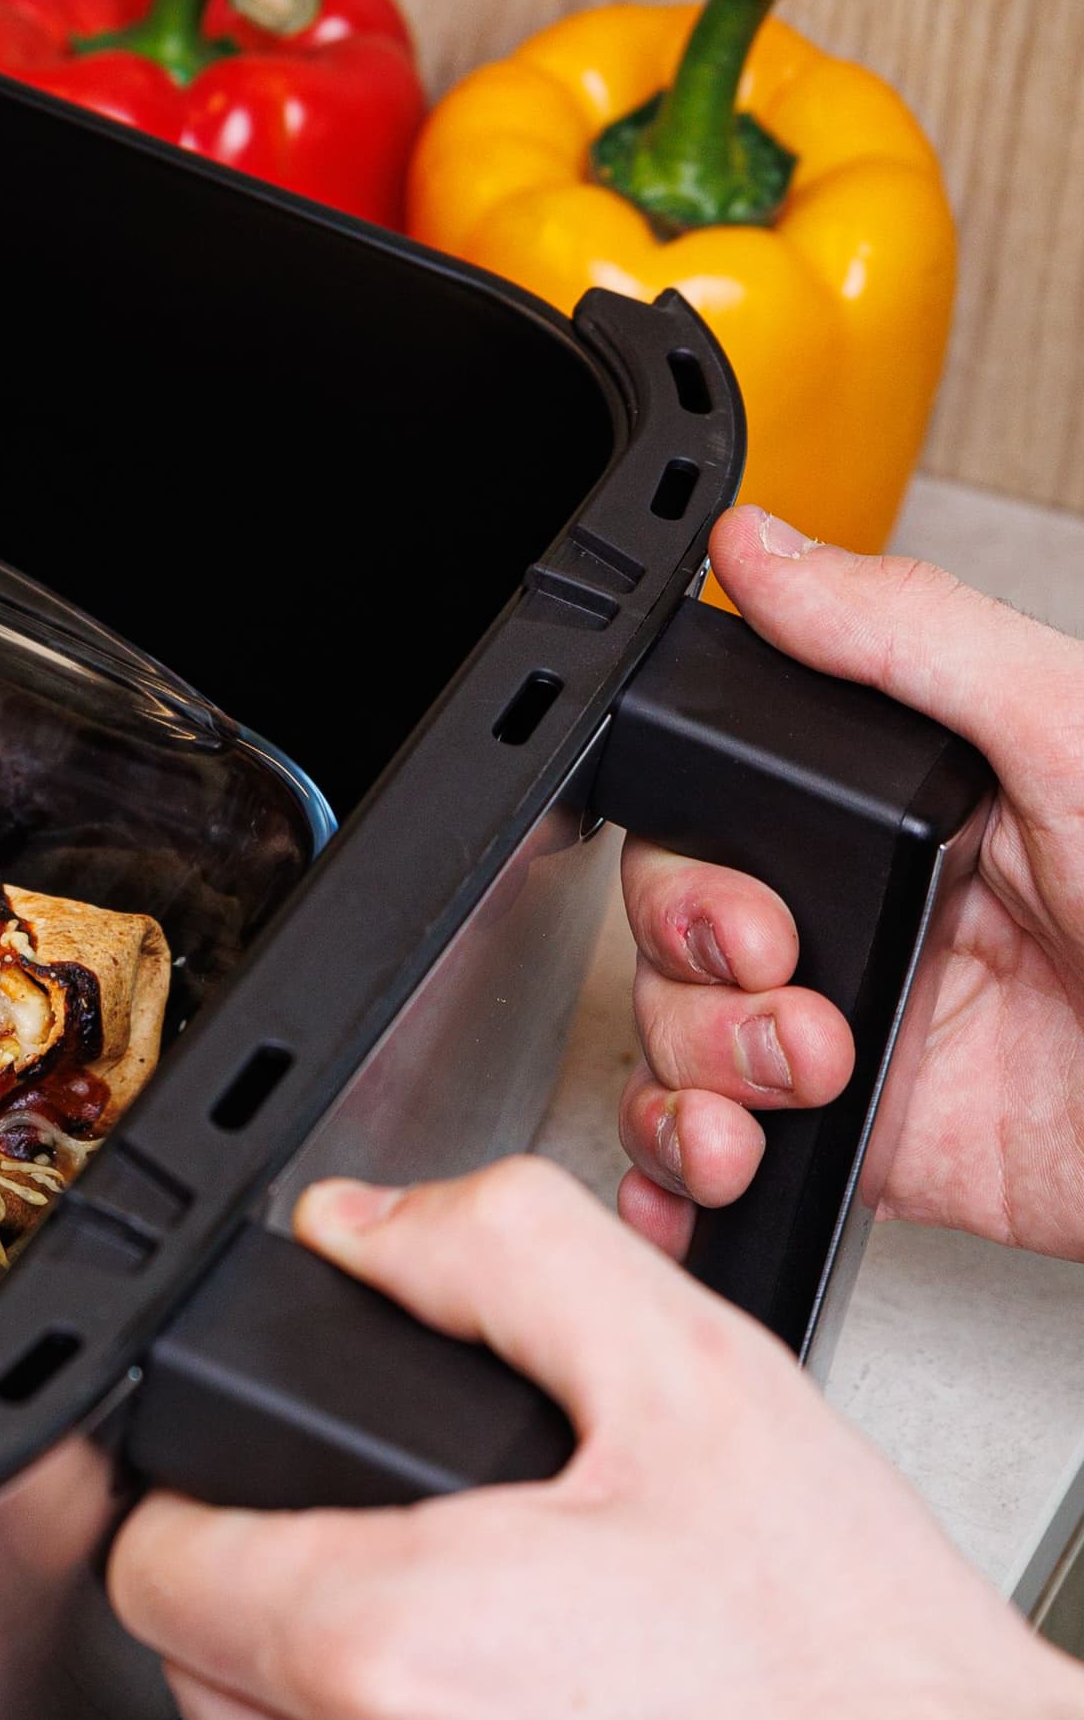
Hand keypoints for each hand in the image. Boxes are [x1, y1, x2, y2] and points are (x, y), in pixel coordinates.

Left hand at [107, 1157, 1083, 1719]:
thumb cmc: (869, 1683)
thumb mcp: (700, 1381)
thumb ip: (503, 1256)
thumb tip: (363, 1229)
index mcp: (397, 1648)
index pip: (157, 1554)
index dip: (201, 1485)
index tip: (265, 1469)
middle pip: (182, 1663)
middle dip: (250, 1583)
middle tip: (373, 1538)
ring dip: (275, 1706)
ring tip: (409, 1643)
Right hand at [620, 503, 1083, 1260]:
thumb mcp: (1067, 737)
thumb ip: (912, 635)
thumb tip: (769, 552)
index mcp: (913, 806)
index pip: (723, 809)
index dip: (694, 866)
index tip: (755, 916)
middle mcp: (877, 911)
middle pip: (674, 930)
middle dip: (693, 980)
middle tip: (789, 1000)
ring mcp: (864, 1031)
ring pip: (675, 1042)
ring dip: (692, 1079)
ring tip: (801, 1090)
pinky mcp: (869, 1143)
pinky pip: (718, 1151)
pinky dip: (675, 1167)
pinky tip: (714, 1160)